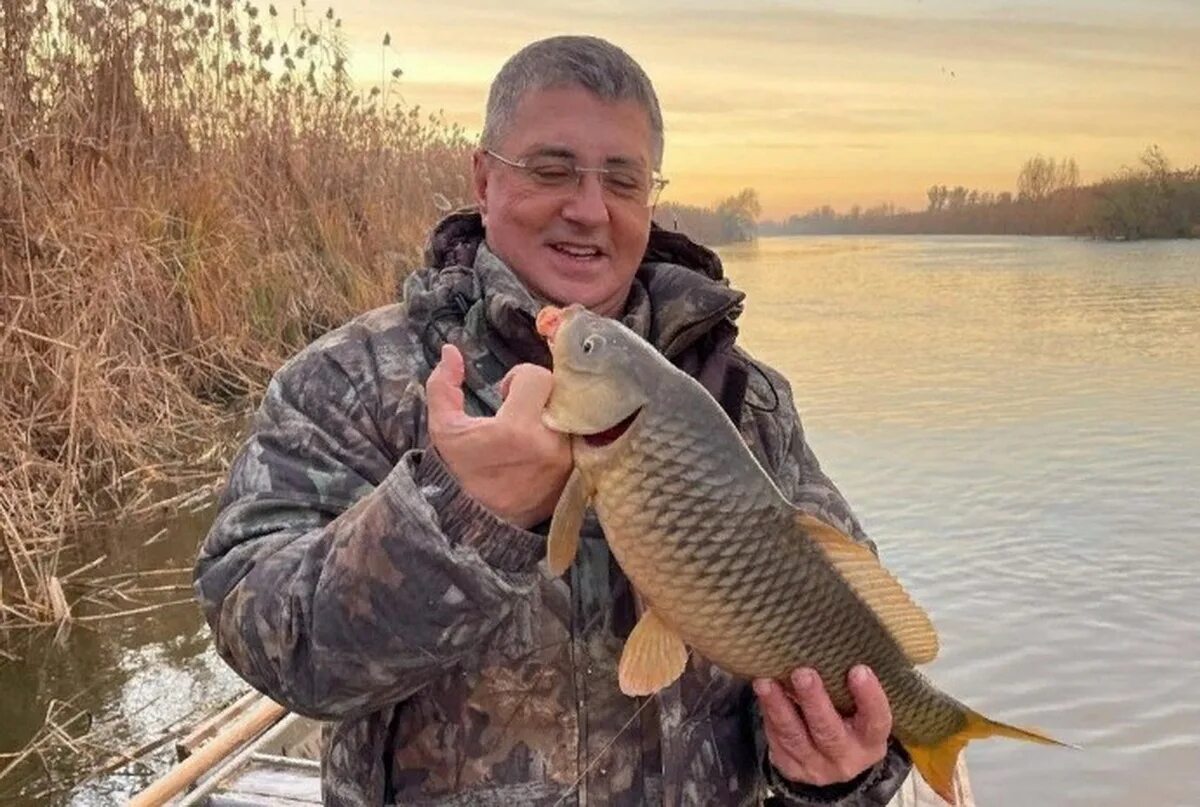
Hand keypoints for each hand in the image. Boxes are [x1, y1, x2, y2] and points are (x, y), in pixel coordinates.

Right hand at [425, 344, 572, 528]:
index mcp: (517, 430)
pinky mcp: (580, 473)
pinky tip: (548, 443)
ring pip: (576, 411)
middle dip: (542, 393)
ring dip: (556, 411)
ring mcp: (570, 460)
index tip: (506, 395)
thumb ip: (443, 386)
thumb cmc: (464, 472)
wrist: (483, 523)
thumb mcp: (445, 430)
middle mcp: (551, 443)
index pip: (537, 376)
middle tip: (523, 408)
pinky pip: (584, 436)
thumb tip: (450, 350)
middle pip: (562, 390)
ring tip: (535, 427)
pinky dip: (569, 432)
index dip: (519, 378)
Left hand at [754, 665, 891, 786]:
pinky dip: (768, 714)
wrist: (833, 764)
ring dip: (778, 707)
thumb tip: (827, 645)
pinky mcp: (790, 766)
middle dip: (814, 701)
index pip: (876, 720)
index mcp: (870, 740)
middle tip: (802, 673)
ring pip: (794, 737)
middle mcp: (845, 757)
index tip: (859, 669)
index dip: (869, 697)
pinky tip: (763, 693)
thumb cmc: (849, 721)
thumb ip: (849, 688)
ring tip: (766, 682)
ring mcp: (816, 766)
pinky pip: (777, 740)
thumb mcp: (860, 712)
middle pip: (829, 731)